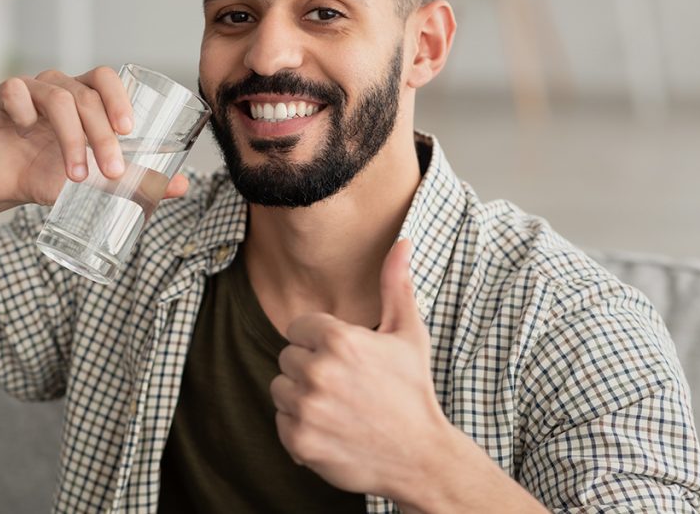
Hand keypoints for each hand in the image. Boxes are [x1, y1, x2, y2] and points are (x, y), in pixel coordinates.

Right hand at [0, 67, 188, 206]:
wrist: (0, 188)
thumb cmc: (48, 175)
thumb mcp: (94, 181)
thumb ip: (135, 180)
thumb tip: (183, 185)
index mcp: (81, 97)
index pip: (105, 79)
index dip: (119, 98)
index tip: (129, 131)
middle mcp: (56, 87)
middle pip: (86, 95)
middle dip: (103, 135)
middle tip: (112, 170)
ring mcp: (26, 90)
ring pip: (57, 98)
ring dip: (72, 138)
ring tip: (77, 175)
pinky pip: (13, 91)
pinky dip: (24, 110)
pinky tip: (27, 131)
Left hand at [269, 239, 447, 500]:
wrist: (420, 457)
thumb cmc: (413, 391)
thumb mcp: (408, 335)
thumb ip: (396, 286)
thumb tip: (401, 242)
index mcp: (339, 339)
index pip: (299, 328)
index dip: (320, 342)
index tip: (345, 360)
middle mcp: (319, 371)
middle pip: (288, 357)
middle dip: (311, 369)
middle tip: (345, 387)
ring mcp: (308, 407)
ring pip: (280, 389)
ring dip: (302, 398)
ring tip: (337, 408)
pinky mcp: (300, 440)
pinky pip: (280, 422)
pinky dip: (300, 428)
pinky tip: (331, 430)